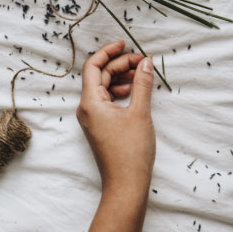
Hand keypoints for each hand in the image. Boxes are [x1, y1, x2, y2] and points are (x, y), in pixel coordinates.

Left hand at [76, 40, 155, 199]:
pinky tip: (136, 91)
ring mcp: (91, 118)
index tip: (124, 44)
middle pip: (100, 76)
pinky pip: (106, 100)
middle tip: (143, 61)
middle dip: (120, 65)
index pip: (93, 66)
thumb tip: (146, 62)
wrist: (125, 186)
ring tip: (142, 74)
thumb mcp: (140, 113)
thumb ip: (142, 84)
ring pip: (104, 88)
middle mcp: (86, 108)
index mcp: (90, 102)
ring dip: (122, 77)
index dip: (108, 52)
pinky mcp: (99, 126)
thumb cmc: (131, 152)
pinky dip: (120, 92)